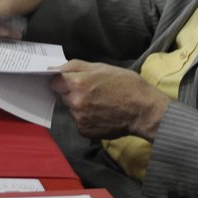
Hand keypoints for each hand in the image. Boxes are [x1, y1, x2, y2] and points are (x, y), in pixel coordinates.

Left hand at [48, 60, 170, 139]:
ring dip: (80, 106)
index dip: (62, 80)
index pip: (54, 81)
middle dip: (72, 92)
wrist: (143, 110)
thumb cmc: (127, 85)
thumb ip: (75, 66)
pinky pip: (79, 121)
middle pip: (63, 95)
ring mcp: (79, 118)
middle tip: (92, 91)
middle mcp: (75, 102)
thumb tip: (55, 68)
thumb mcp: (102, 67)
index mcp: (78, 83)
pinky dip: (86, 118)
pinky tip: (101, 114)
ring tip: (99, 103)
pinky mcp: (84, 131)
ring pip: (71, 109)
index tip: (70, 81)